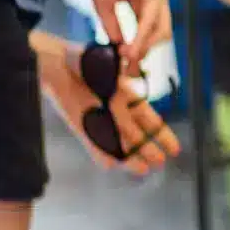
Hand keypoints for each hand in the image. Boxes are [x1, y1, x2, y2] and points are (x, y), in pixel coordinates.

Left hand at [37, 41, 180, 174]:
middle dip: (148, 148)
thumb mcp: (108, 68)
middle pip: (136, 134)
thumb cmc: (83, 59)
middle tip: (160, 163)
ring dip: (129, 156)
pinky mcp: (80, 124)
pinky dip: (100, 153)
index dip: (160, 132)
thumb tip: (129, 96)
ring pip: (118, 141)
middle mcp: (115, 110)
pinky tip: (110, 165)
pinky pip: (93, 142)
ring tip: (143, 170)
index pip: (148, 118)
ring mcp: (98, 118)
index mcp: (127, 95)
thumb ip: (118, 86)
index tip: (173, 147)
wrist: (56, 62)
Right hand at [82, 0, 170, 66]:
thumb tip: (118, 45)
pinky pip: (150, 20)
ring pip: (160, 30)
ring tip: (127, 60)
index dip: (139, 49)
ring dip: (144, 49)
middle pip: (161, 34)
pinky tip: (130, 49)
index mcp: (145, 0)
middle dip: (146, 53)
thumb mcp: (105, 3)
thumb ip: (113, 24)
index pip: (149, 31)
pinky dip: (141, 37)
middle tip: (129, 68)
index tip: (126, 65)